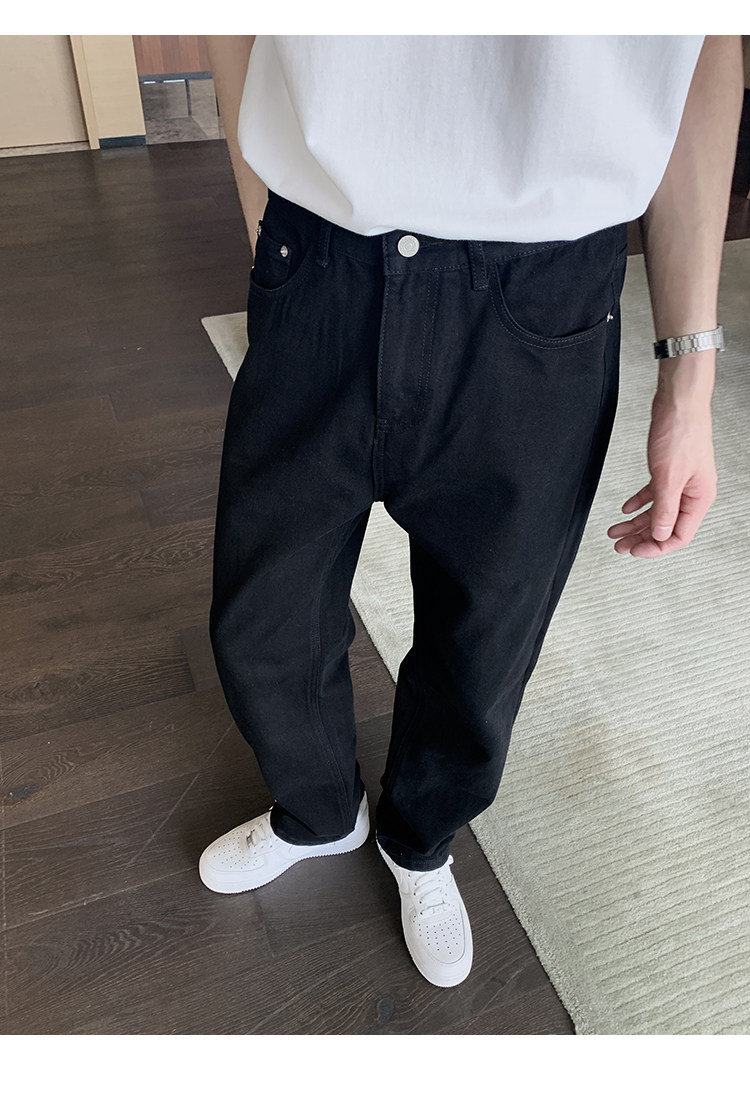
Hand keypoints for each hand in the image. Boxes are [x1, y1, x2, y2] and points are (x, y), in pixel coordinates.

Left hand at [607, 389, 716, 557]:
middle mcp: (692, 493)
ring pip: (657, 512)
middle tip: (619, 546)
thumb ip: (665, 509)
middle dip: (641, 538)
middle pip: (665, 526)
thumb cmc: (681, 433)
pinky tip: (625, 509)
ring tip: (615, 532)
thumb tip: (661, 535)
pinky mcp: (669, 470)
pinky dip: (638, 503)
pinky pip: (653, 494)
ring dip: (635, 523)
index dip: (656, 546)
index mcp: (699, 499)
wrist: (678, 402)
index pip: (679, 536)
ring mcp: (680, 482)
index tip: (634, 550)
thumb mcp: (669, 477)